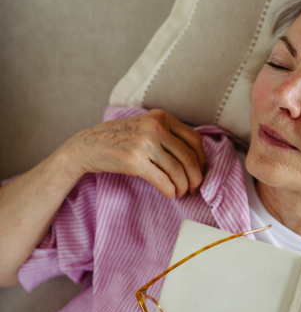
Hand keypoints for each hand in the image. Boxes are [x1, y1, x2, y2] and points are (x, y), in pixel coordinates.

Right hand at [62, 109, 204, 197]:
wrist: (86, 146)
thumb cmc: (119, 139)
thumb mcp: (145, 125)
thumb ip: (167, 133)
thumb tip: (195, 155)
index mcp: (161, 117)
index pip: (194, 139)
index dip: (202, 159)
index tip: (201, 171)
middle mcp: (155, 127)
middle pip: (189, 156)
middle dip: (196, 176)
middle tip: (194, 188)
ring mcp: (144, 143)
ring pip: (177, 170)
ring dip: (183, 186)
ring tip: (181, 193)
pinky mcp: (134, 161)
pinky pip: (162, 180)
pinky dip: (170, 190)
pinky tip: (169, 194)